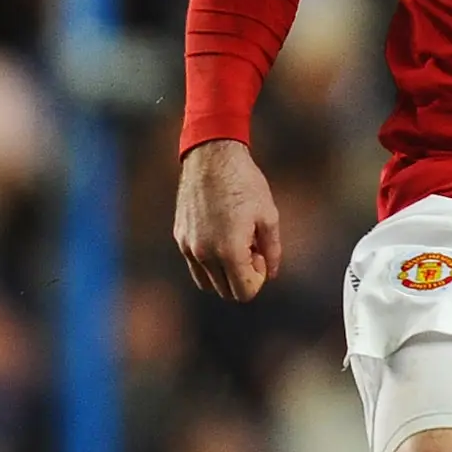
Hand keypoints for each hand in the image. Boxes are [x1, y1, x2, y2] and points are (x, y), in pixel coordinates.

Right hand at [175, 138, 283, 300]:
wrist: (212, 158)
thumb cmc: (245, 184)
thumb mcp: (269, 216)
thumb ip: (272, 250)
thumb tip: (272, 274)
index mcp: (229, 251)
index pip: (244, 292)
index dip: (258, 278)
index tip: (260, 253)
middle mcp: (204, 253)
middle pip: (226, 291)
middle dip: (242, 276)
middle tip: (250, 248)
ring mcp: (188, 246)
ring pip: (207, 282)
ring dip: (224, 271)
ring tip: (235, 243)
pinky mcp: (179, 236)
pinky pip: (194, 264)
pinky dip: (209, 260)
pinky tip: (221, 234)